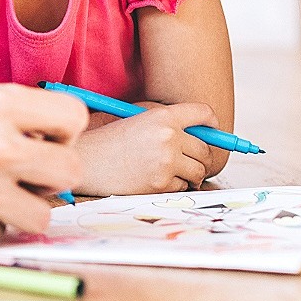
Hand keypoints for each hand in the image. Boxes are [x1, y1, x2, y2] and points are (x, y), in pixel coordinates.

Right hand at [74, 101, 219, 196]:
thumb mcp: (137, 117)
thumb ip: (167, 120)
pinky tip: (158, 179)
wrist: (87, 161)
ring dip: (192, 174)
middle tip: (190, 159)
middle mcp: (168, 137)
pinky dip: (176, 185)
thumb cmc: (109, 138)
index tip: (213, 129)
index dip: (212, 123)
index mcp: (163, 116)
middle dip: (201, 156)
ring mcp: (166, 162)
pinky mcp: (161, 183)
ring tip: (175, 171)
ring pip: (199, 171)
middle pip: (206, 149)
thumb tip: (200, 131)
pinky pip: (183, 186)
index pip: (203, 113)